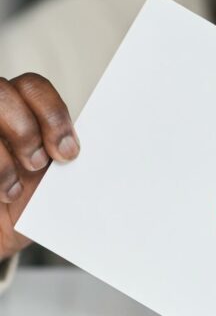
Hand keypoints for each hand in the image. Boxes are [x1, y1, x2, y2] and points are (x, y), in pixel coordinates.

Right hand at [0, 73, 78, 259]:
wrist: (6, 229)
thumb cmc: (36, 200)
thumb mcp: (60, 177)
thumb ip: (69, 155)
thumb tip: (105, 155)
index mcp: (26, 110)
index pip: (34, 87)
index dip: (52, 115)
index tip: (68, 153)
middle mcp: (0, 114)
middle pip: (4, 93)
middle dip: (25, 130)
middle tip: (38, 164)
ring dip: (2, 159)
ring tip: (14, 189)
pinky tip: (2, 195)